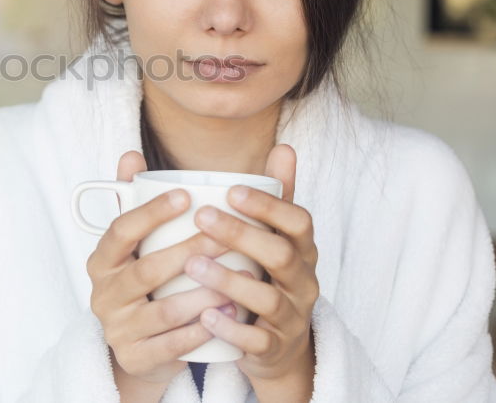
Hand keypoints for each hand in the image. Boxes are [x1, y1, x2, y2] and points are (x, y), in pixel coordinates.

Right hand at [86, 151, 239, 387]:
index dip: (151, 213)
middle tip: (228, 236)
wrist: (139, 346)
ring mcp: (118, 329)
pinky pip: (170, 346)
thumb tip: (131, 155)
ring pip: (162, 311)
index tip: (187, 195)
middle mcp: (103, 294)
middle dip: (190, 251)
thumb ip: (135, 200)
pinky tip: (228, 317)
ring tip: (239, 279)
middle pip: (146, 270)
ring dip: (202, 295)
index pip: (121, 230)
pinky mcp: (135, 358)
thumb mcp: (135, 245)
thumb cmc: (144, 282)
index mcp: (102, 260)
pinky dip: (200, 332)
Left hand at [183, 144, 318, 385]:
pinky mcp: (274, 349)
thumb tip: (285, 146)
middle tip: (202, 218)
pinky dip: (231, 328)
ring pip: (268, 299)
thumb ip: (277, 196)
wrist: (278, 347)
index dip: (269, 206)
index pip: (298, 222)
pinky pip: (258, 342)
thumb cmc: (268, 277)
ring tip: (192, 265)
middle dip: (242, 235)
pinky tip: (204, 316)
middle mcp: (303, 281)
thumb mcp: (277, 237)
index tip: (231, 189)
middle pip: (282, 256)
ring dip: (229, 280)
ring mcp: (291, 317)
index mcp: (302, 250)